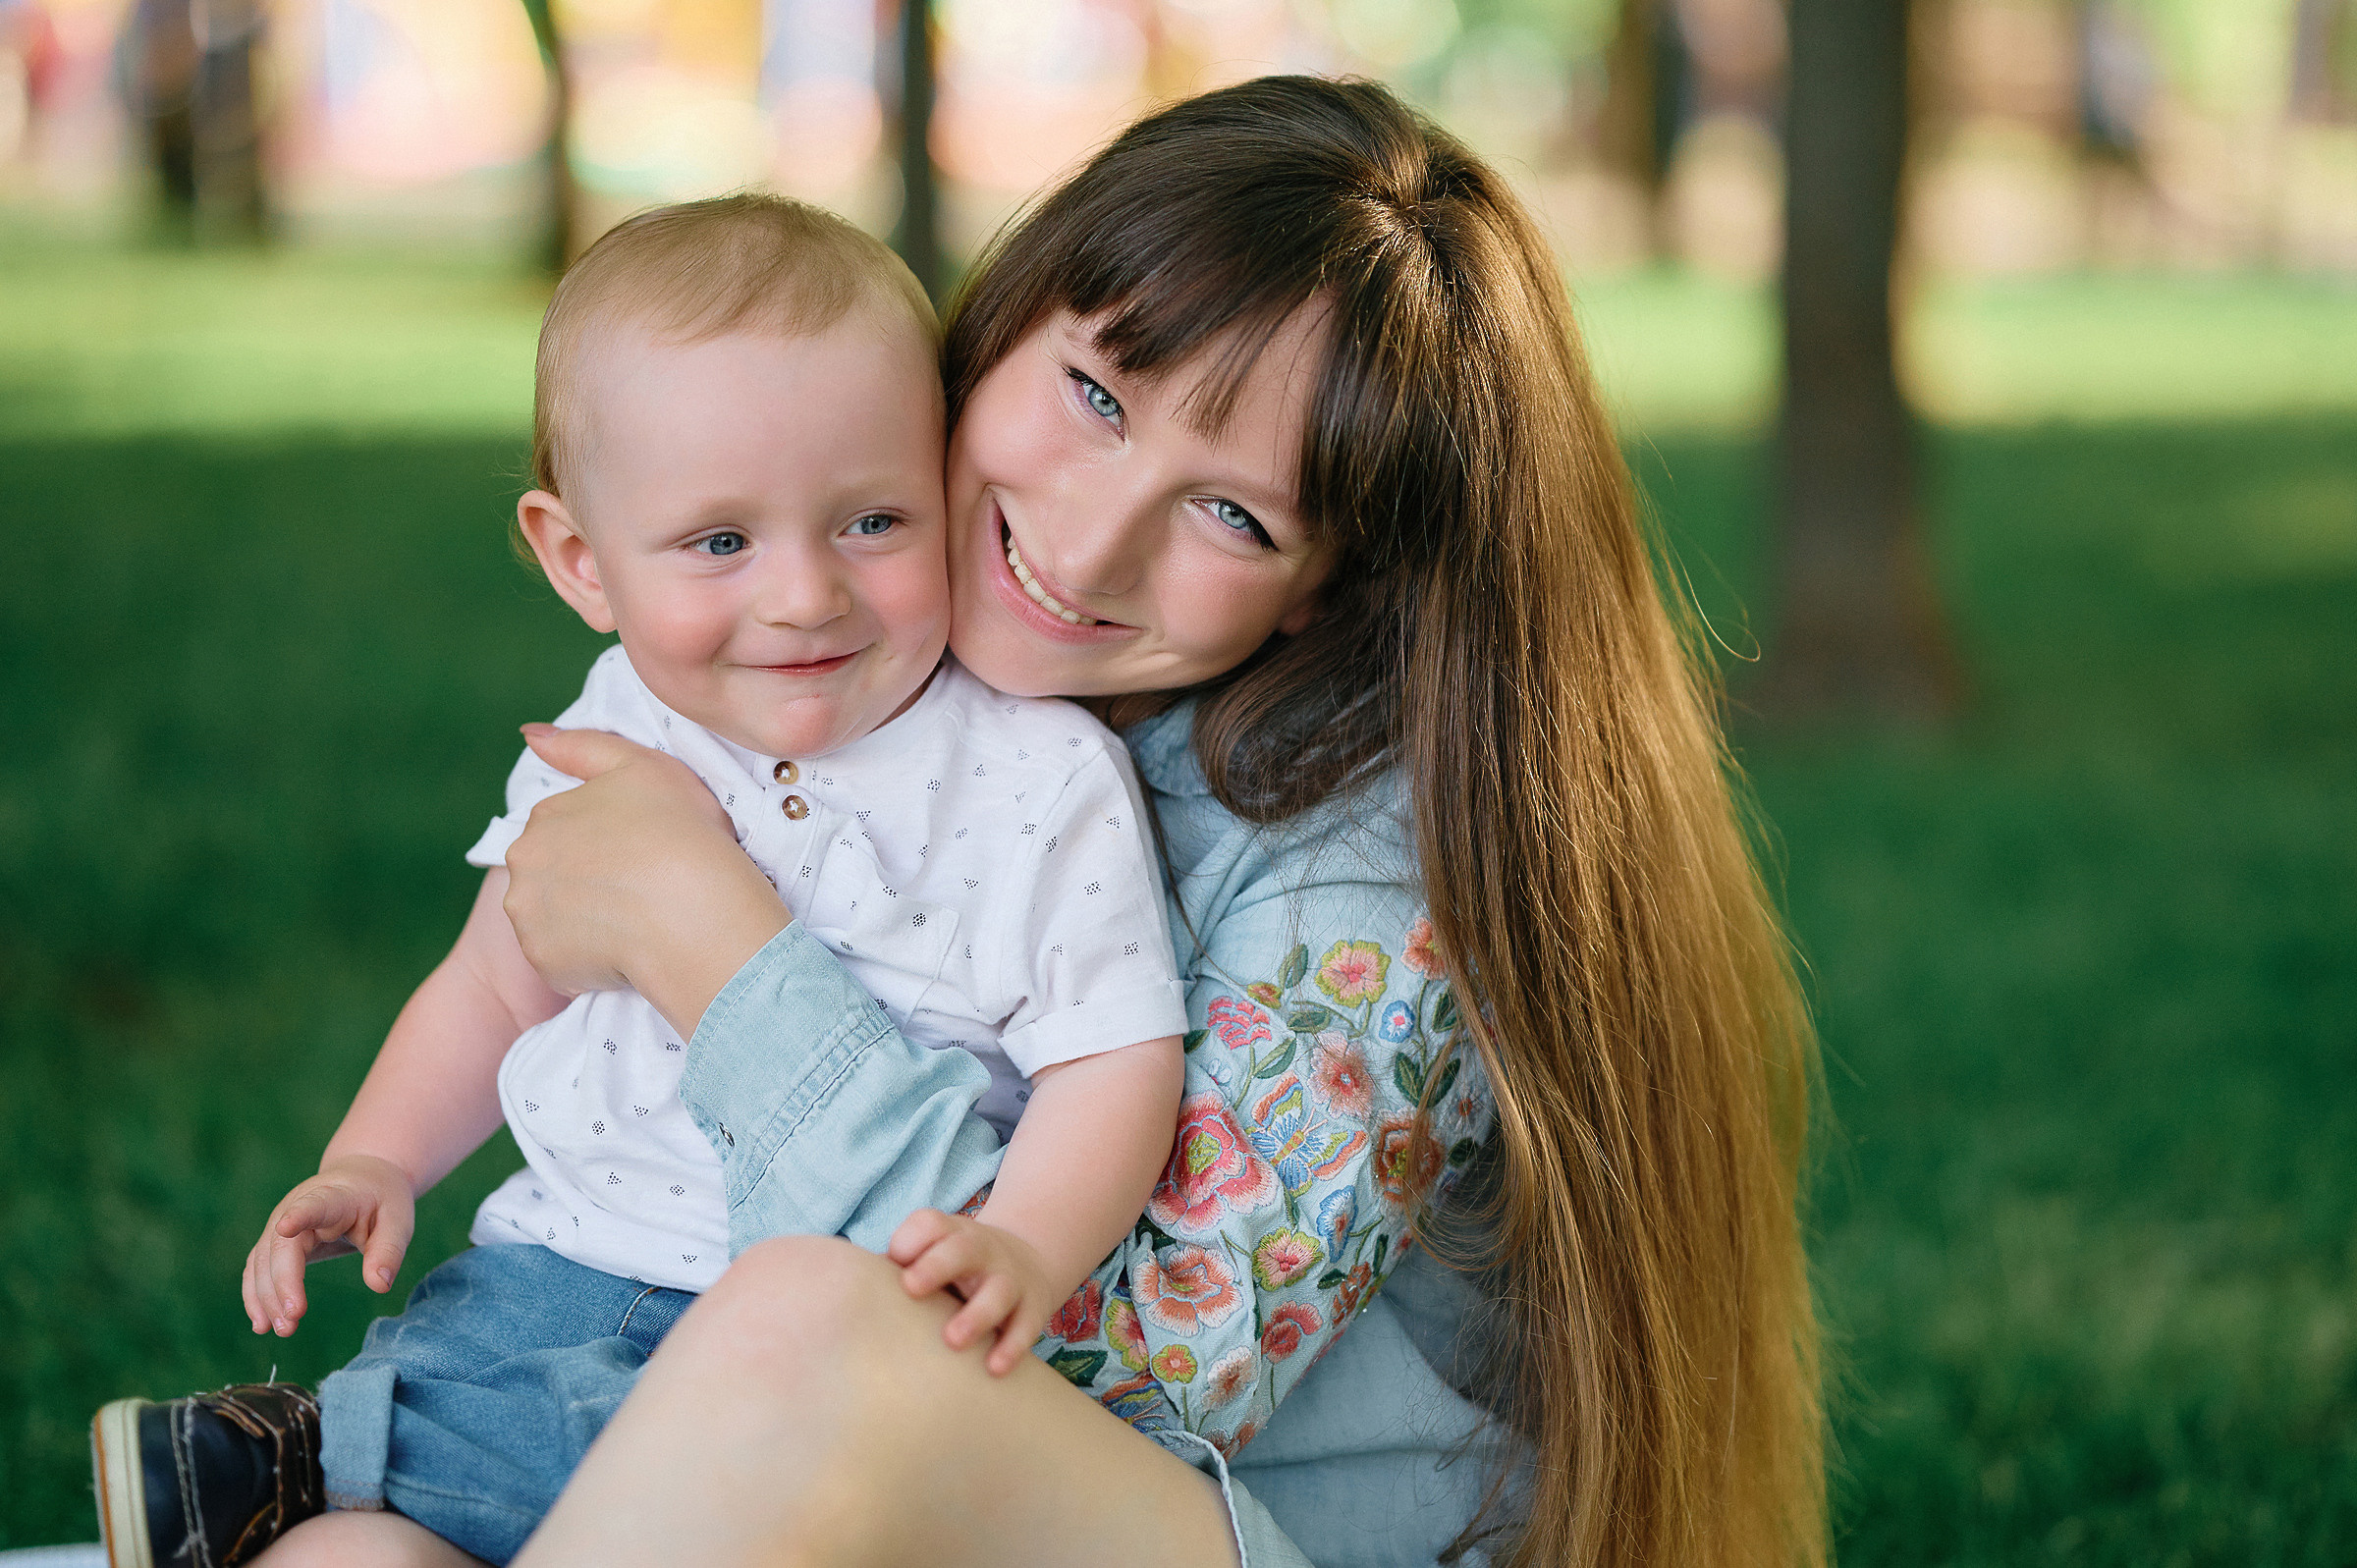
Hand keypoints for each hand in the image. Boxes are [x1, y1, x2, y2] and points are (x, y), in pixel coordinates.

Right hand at [242, 1154, 413, 1337]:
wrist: (362, 1179)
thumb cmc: (382, 1201)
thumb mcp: (398, 1220)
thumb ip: (389, 1250)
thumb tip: (379, 1286)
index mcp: (334, 1197)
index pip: (314, 1204)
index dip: (300, 1215)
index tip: (285, 1227)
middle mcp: (298, 1206)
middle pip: (281, 1245)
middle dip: (282, 1283)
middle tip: (291, 1320)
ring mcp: (280, 1223)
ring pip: (262, 1261)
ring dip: (265, 1297)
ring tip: (280, 1330)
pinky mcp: (275, 1241)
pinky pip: (258, 1269)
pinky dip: (256, 1295)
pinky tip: (261, 1323)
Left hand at [503, 726, 787, 1031]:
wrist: (693, 913)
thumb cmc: (679, 832)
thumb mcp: (639, 766)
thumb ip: (582, 746)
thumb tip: (530, 735)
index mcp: (544, 816)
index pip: (566, 828)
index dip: (607, 839)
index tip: (643, 849)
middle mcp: (523, 864)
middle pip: (554, 873)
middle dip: (588, 880)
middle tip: (641, 886)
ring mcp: (529, 917)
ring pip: (555, 918)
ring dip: (586, 920)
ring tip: (636, 919)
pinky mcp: (544, 962)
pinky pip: (564, 962)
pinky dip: (590, 960)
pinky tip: (627, 948)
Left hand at [887, 1210, 1063, 1375]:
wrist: (1026, 1260)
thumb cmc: (955, 1266)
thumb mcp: (932, 1254)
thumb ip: (896, 1272)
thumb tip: (838, 1299)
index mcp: (950, 1234)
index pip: (929, 1224)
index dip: (911, 1239)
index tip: (894, 1259)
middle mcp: (981, 1251)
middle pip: (961, 1249)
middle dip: (937, 1266)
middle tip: (911, 1288)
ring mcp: (1009, 1278)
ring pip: (997, 1292)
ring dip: (976, 1315)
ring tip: (953, 1340)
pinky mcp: (1031, 1308)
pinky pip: (1025, 1327)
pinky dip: (1011, 1347)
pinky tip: (994, 1369)